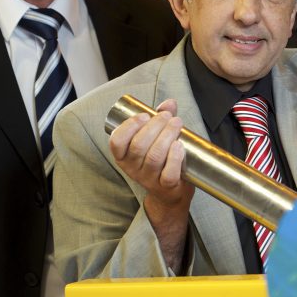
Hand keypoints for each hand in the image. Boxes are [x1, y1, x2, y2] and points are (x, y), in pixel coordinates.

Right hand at [109, 98, 193, 270]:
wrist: (170, 193)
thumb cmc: (160, 160)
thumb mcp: (155, 139)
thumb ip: (160, 119)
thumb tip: (169, 103)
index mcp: (124, 156)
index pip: (116, 142)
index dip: (130, 126)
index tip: (145, 115)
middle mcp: (133, 169)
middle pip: (139, 145)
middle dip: (154, 126)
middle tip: (167, 116)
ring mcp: (149, 179)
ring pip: (154, 156)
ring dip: (167, 136)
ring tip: (177, 124)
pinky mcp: (166, 187)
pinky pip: (168, 173)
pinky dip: (175, 158)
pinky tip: (180, 145)